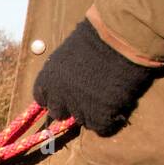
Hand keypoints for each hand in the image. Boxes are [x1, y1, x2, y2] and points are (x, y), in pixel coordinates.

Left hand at [34, 20, 155, 136]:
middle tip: (88, 95)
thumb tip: (64, 82)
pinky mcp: (100, 116)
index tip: (66, 93)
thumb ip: (63, 72)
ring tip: (107, 93)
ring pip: (82, 121)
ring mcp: (79, 109)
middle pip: (59, 114)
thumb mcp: (69, 52)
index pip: (42, 99)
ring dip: (93, 112)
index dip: (56, 96)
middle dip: (72, 107)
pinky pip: (101, 127)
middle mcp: (58, 97)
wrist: (121, 37)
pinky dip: (109, 119)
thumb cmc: (97, 36)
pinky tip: (116, 103)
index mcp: (47, 80)